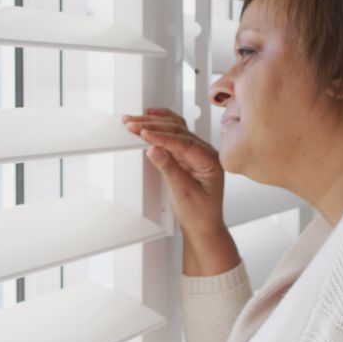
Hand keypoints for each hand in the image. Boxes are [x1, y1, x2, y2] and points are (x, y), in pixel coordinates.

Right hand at [122, 108, 226, 237]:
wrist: (203, 224)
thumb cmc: (200, 213)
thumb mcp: (183, 194)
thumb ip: (169, 169)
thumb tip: (154, 150)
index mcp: (210, 161)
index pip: (184, 142)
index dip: (162, 137)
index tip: (144, 134)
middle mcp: (204, 152)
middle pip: (178, 131)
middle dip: (153, 126)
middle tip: (132, 124)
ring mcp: (195, 151)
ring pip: (174, 128)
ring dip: (153, 123)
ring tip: (133, 120)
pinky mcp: (186, 154)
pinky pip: (173, 133)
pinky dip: (161, 124)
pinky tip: (151, 117)